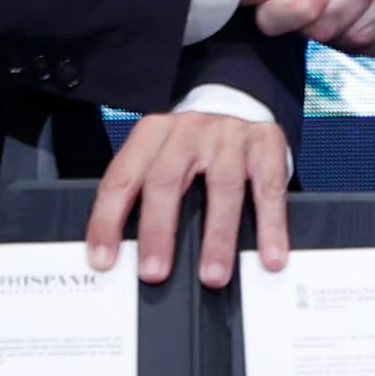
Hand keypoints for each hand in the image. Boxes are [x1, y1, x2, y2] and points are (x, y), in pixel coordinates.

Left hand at [86, 103, 293, 286]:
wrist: (237, 100)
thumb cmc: (192, 143)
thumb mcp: (161, 154)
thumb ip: (143, 191)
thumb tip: (123, 252)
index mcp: (152, 133)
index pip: (122, 178)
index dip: (108, 221)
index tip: (104, 260)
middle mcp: (188, 130)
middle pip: (167, 181)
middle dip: (159, 232)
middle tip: (155, 272)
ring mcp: (229, 135)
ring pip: (222, 186)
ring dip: (217, 236)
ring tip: (212, 274)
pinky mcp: (266, 143)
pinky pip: (268, 188)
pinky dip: (270, 226)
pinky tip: (269, 255)